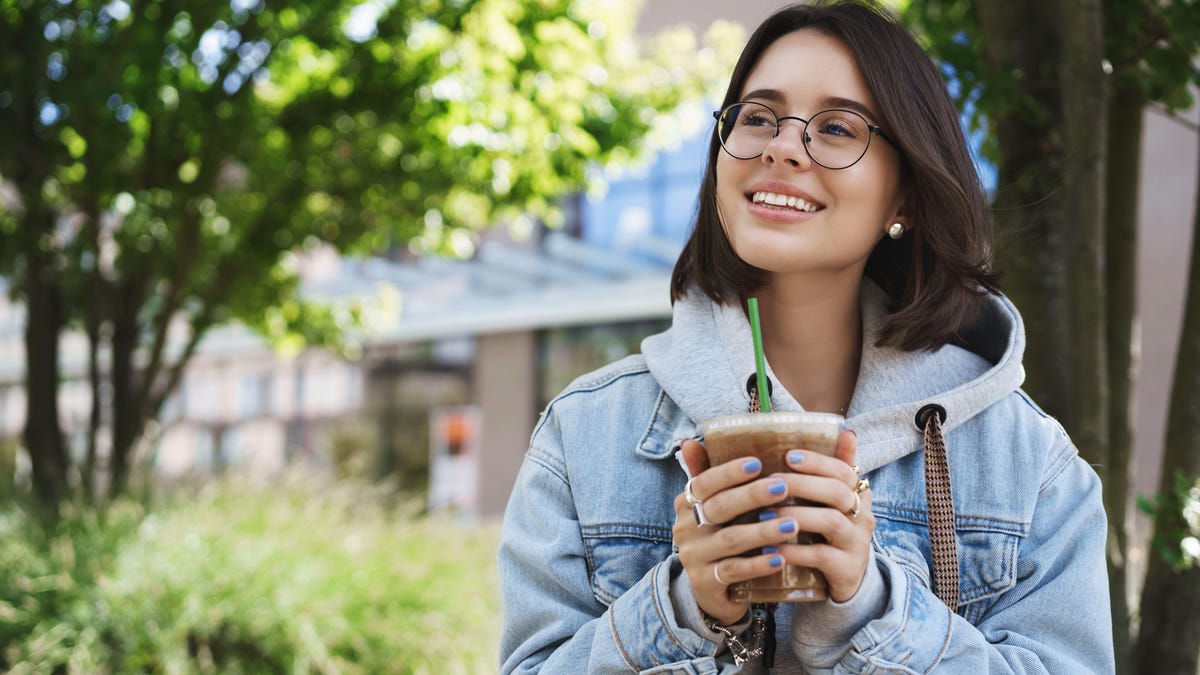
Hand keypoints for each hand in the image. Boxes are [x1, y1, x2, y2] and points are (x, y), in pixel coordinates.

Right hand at [672, 440, 801, 623]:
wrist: (714, 590)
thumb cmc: (722, 537)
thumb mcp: (715, 506)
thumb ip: (709, 473)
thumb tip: (695, 438)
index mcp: (687, 502)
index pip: (704, 482)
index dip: (729, 471)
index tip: (758, 462)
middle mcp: (685, 527)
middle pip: (720, 507)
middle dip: (752, 496)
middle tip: (783, 487)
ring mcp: (692, 556)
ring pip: (730, 540)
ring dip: (763, 531)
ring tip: (793, 525)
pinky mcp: (704, 582)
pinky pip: (733, 571)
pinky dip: (758, 564)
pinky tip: (781, 558)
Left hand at [774, 430, 873, 601]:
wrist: (849, 582)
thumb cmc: (832, 532)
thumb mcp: (834, 501)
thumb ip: (835, 468)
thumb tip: (845, 430)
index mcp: (858, 494)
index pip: (843, 470)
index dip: (816, 461)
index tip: (787, 456)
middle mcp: (862, 516)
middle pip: (837, 491)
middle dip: (801, 484)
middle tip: (770, 482)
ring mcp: (857, 543)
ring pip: (830, 521)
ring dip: (795, 515)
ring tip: (764, 515)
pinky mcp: (847, 569)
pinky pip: (821, 556)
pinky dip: (794, 551)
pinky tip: (771, 547)